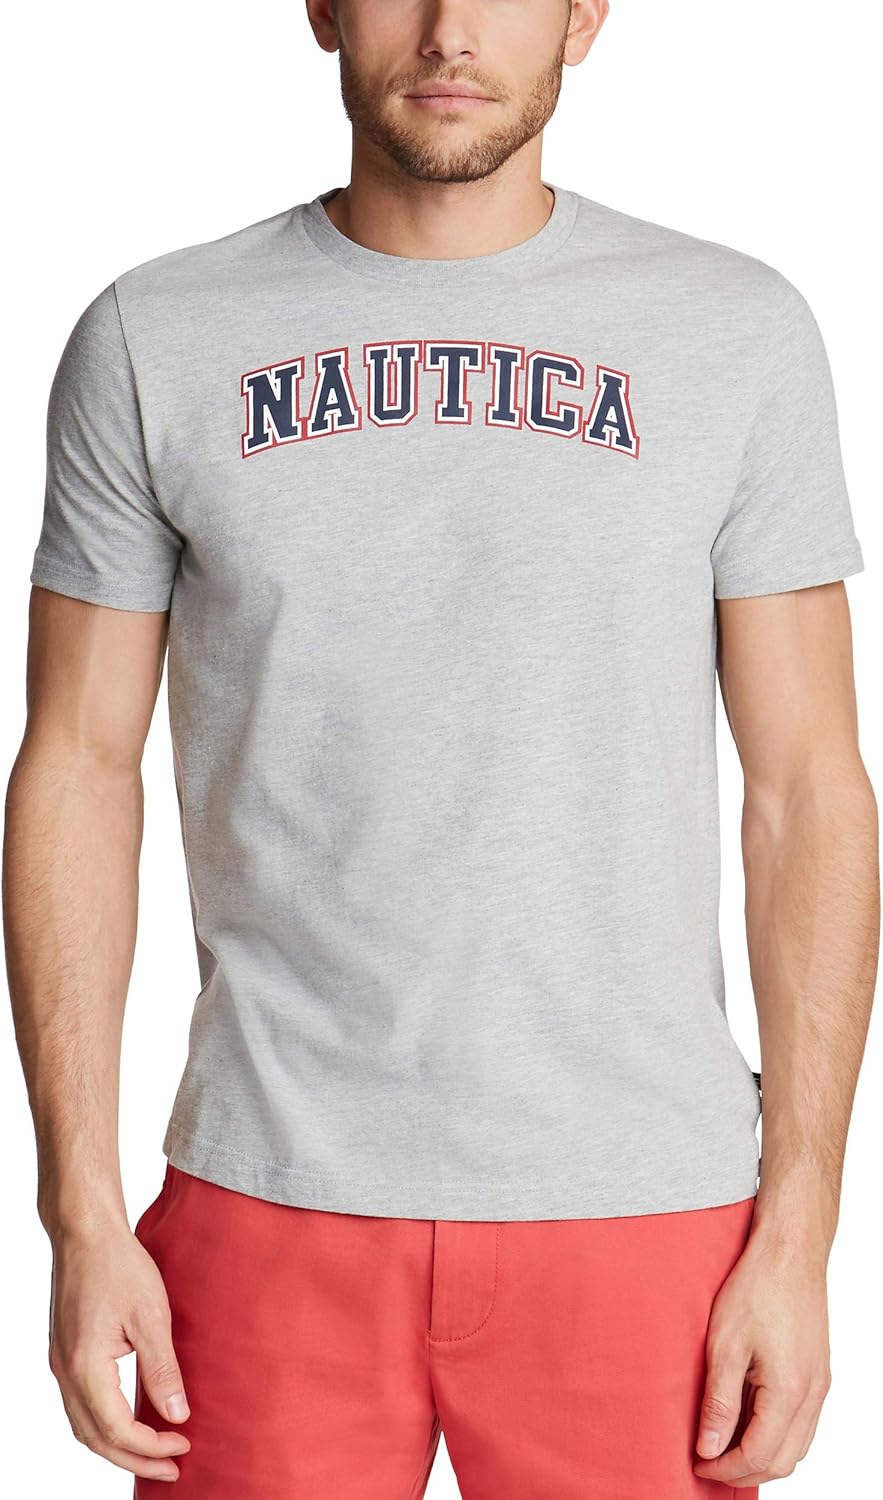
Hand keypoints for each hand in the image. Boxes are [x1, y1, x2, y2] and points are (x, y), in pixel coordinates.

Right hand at [47, 1217, 191, 1482]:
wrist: (85, 1232)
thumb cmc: (118, 1264)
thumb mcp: (151, 1315)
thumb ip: (162, 1369)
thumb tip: (177, 1416)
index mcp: (85, 1367)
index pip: (117, 1430)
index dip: (152, 1447)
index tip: (184, 1446)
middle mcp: (65, 1372)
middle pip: (95, 1439)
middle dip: (134, 1459)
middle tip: (171, 1469)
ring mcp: (60, 1363)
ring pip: (83, 1425)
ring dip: (117, 1446)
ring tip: (153, 1452)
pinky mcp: (64, 1352)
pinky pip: (80, 1404)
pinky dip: (104, 1423)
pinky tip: (130, 1418)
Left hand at [693, 1230, 831, 1485]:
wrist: (790, 1250)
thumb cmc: (757, 1287)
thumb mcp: (725, 1344)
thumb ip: (719, 1402)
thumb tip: (710, 1449)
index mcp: (790, 1390)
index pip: (759, 1455)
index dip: (725, 1468)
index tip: (697, 1463)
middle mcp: (813, 1394)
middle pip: (783, 1461)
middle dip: (744, 1471)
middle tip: (708, 1461)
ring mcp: (820, 1384)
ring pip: (797, 1446)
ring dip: (762, 1456)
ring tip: (724, 1446)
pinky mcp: (818, 1371)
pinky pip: (802, 1423)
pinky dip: (777, 1435)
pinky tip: (748, 1420)